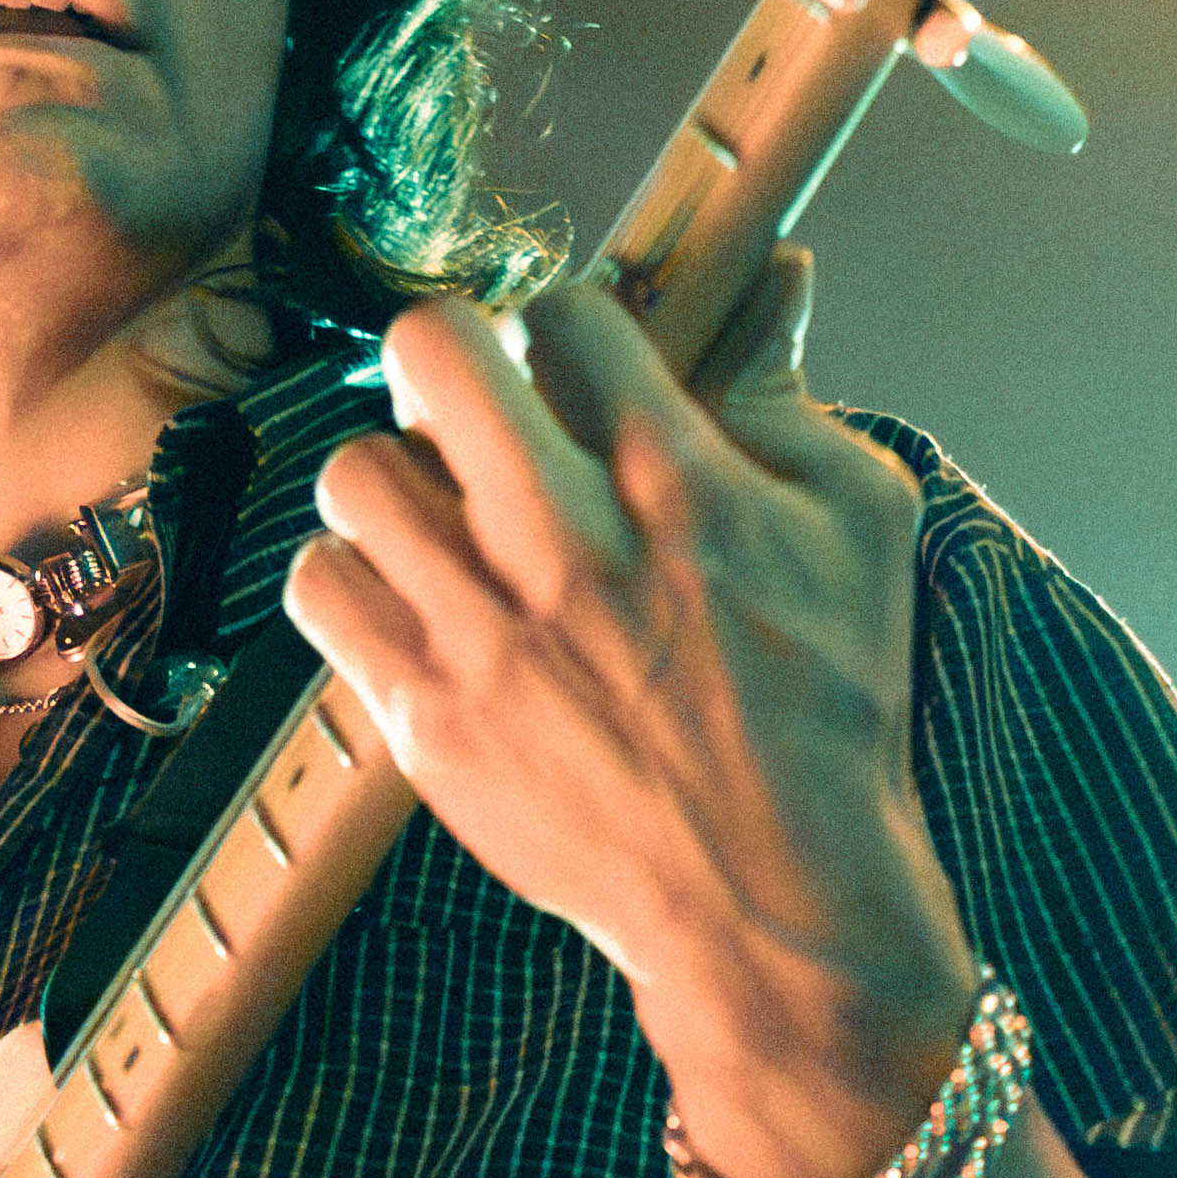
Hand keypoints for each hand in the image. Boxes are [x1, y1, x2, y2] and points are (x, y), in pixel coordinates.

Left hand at [286, 255, 977, 1177]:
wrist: (774, 902)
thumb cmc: (831, 712)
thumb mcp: (856, 529)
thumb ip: (792, 396)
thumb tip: (775, 276)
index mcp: (682, 482)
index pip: (569, 315)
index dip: (566, 327)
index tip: (571, 371)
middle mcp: (572, 546)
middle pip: (432, 350)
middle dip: (448, 351)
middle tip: (471, 404)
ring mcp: (490, 635)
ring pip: (356, 470)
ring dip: (392, 477)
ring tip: (437, 518)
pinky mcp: (430, 718)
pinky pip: (320, 589)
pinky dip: (349, 578)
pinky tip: (407, 598)